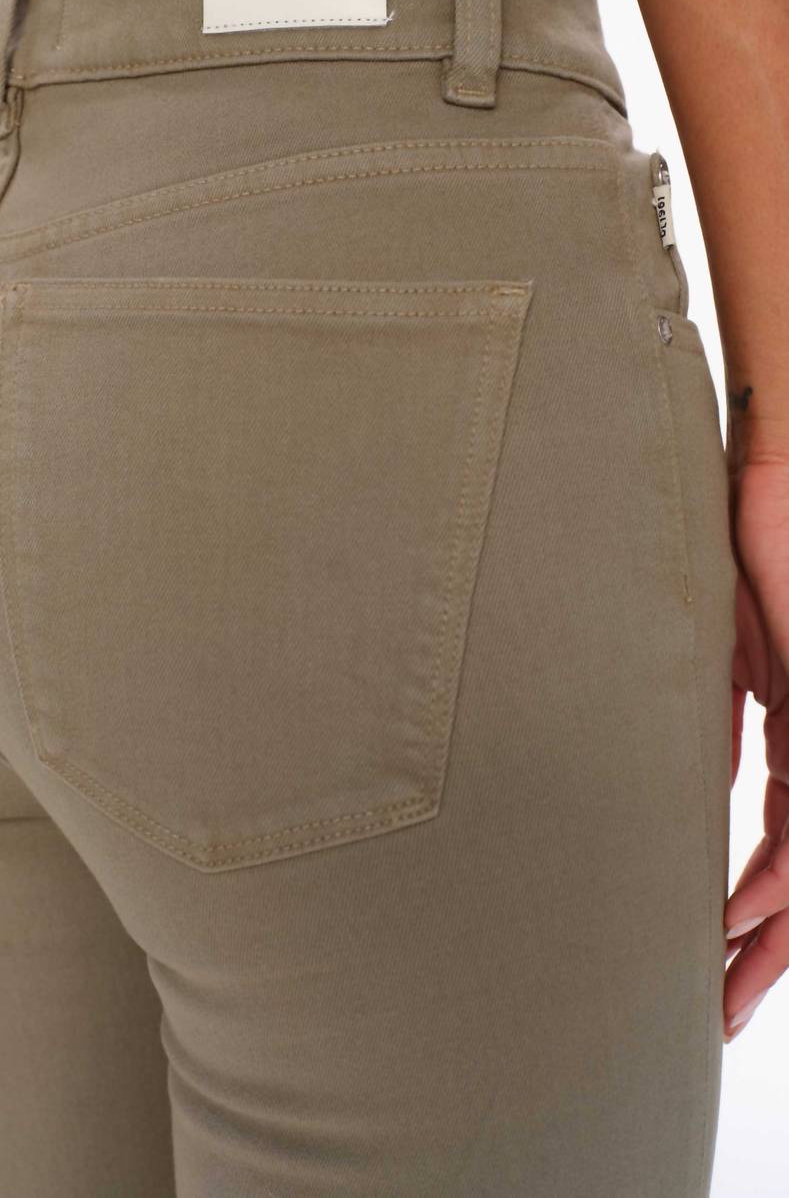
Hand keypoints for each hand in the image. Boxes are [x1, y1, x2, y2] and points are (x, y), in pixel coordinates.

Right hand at [722, 459, 788, 1040]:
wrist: (768, 478)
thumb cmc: (731, 549)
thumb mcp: (710, 649)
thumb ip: (712, 719)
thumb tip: (705, 792)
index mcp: (786, 733)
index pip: (777, 846)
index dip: (747, 909)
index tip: (710, 955)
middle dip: (763, 949)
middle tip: (720, 1008)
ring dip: (767, 929)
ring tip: (725, 988)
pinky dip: (774, 868)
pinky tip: (738, 909)